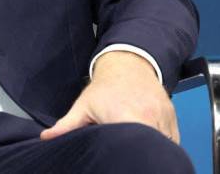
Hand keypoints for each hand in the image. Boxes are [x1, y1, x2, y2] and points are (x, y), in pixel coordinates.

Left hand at [40, 50, 178, 142]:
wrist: (129, 64)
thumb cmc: (106, 87)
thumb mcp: (84, 105)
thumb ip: (67, 125)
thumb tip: (47, 137)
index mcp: (126, 117)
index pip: (131, 146)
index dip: (126, 154)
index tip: (118, 154)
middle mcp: (149, 118)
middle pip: (148, 149)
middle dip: (139, 154)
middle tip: (126, 151)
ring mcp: (163, 119)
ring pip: (163, 147)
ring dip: (152, 149)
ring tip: (136, 146)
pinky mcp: (172, 119)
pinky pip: (173, 142)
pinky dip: (163, 145)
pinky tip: (149, 144)